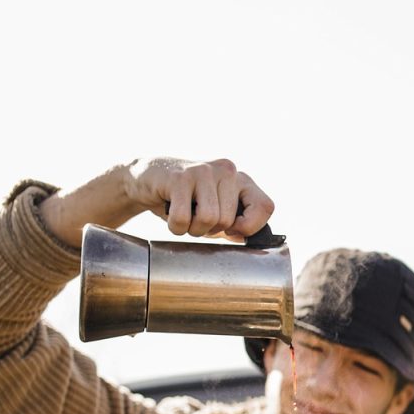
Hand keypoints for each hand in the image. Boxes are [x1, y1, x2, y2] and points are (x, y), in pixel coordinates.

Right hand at [129, 157, 274, 238]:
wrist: (147, 179)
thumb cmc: (185, 200)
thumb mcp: (215, 210)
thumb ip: (237, 223)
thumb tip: (255, 243)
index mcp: (240, 180)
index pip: (266, 207)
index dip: (249, 227)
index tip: (230, 230)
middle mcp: (227, 170)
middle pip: (228, 222)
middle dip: (208, 230)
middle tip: (195, 218)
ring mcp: (204, 171)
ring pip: (208, 220)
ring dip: (191, 229)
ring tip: (184, 216)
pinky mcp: (180, 177)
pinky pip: (184, 218)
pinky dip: (175, 226)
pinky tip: (170, 213)